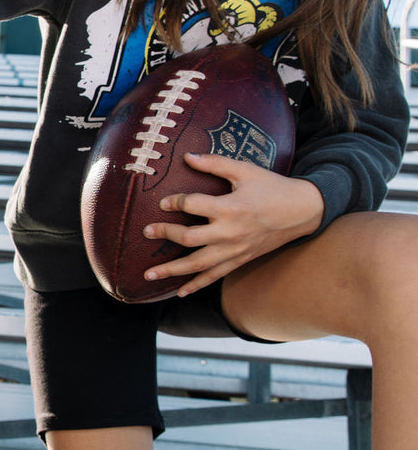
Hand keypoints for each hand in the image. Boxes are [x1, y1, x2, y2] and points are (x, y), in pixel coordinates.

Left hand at [142, 154, 324, 295]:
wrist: (304, 211)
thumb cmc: (272, 187)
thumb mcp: (245, 170)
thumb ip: (215, 163)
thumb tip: (187, 156)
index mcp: (230, 208)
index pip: (192, 205)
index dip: (174, 202)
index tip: (162, 202)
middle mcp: (230, 233)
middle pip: (189, 238)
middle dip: (165, 234)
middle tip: (145, 231)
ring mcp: (235, 250)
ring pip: (198, 264)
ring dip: (172, 270)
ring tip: (148, 274)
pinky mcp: (241, 260)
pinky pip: (216, 276)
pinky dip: (197, 285)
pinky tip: (180, 292)